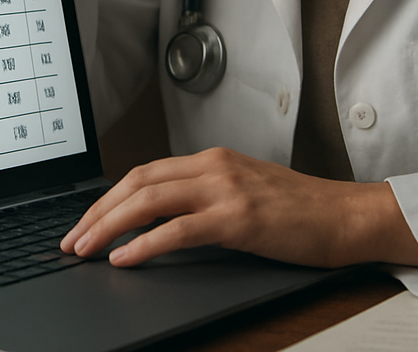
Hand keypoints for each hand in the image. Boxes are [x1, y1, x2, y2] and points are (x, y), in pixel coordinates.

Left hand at [60, 147, 417, 268]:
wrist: (345, 215)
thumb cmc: (300, 210)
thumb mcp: (244, 190)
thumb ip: (205, 196)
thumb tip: (161, 218)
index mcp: (212, 159)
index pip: (144, 172)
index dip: (109, 197)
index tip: (86, 221)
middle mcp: (213, 166)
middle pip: (137, 181)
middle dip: (97, 211)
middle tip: (72, 239)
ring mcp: (225, 189)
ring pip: (149, 199)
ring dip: (109, 225)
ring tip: (85, 248)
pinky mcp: (238, 219)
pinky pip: (178, 229)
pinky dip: (144, 243)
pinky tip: (125, 258)